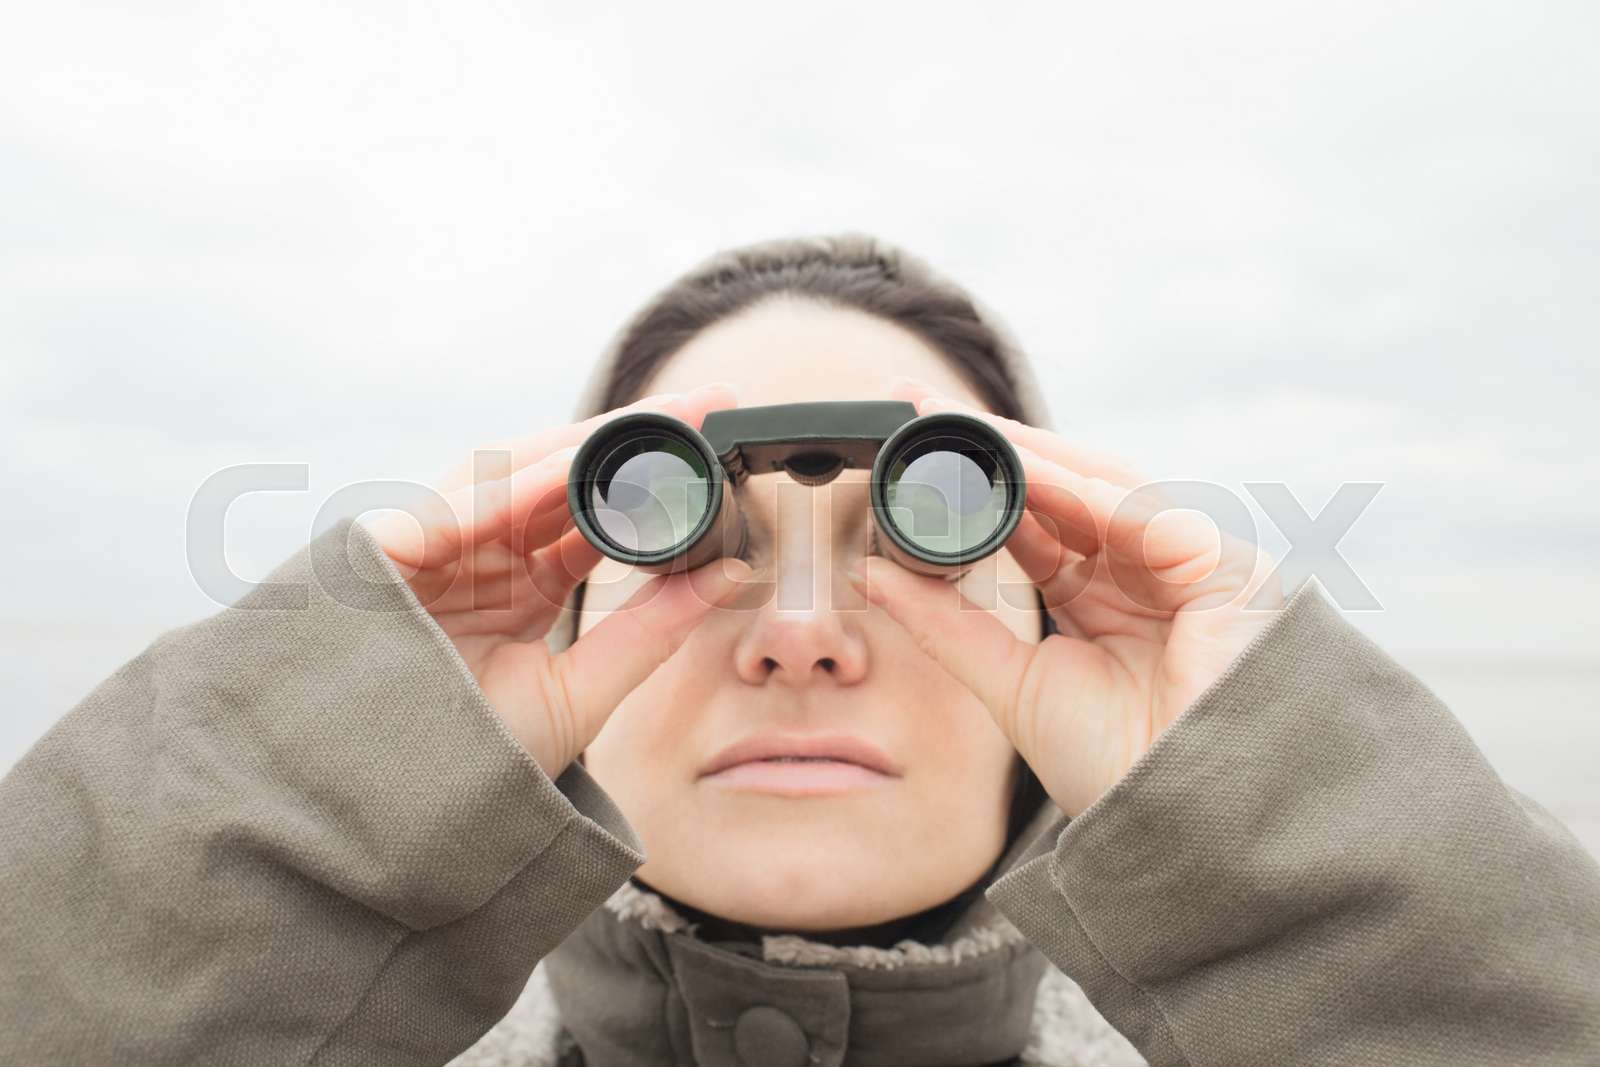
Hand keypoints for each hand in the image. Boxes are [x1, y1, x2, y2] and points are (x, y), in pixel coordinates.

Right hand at [361, 383, 751, 780]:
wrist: (371, 818)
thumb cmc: (468, 767)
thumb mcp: (576, 698)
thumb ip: (647, 635)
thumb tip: (729, 573)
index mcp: (523, 588)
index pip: (597, 514)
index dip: (656, 479)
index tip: (719, 449)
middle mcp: (483, 557)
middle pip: (563, 477)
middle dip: (635, 438)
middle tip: (711, 404)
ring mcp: (437, 549)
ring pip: (515, 471)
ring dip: (589, 441)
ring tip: (665, 415)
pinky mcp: (387, 551)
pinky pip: (461, 504)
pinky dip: (519, 483)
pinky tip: (581, 463)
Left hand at [850, 378, 1283, 816]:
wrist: (1189, 831)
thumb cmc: (1116, 770)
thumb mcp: (1014, 686)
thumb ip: (948, 626)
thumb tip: (874, 573)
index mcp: (1103, 599)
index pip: (1036, 520)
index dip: (976, 483)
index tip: (909, 453)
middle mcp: (1145, 571)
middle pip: (1067, 489)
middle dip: (997, 447)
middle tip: (924, 409)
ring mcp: (1189, 565)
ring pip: (1101, 485)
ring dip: (1029, 452)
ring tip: (958, 426)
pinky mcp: (1226, 568)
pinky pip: (1141, 511)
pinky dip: (1078, 488)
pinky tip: (1020, 466)